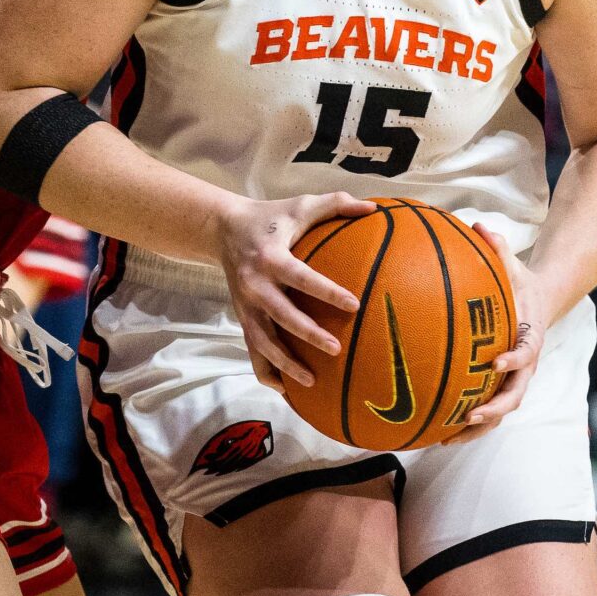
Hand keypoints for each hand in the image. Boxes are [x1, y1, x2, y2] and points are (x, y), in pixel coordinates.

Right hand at [213, 191, 372, 388]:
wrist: (223, 229)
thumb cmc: (271, 217)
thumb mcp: (300, 205)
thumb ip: (335, 204)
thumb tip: (373, 209)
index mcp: (270, 257)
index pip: (301, 277)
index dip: (326, 291)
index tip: (354, 304)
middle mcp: (255, 284)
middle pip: (281, 315)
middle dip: (307, 334)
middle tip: (336, 348)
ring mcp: (245, 305)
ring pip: (262, 341)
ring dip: (285, 363)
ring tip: (311, 381)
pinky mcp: (242, 318)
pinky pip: (252, 351)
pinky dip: (266, 372)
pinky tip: (286, 391)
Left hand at [464, 226, 550, 429]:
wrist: (539, 304)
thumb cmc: (520, 284)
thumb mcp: (513, 265)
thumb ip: (498, 248)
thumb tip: (480, 225)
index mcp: (529, 337)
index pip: (525, 352)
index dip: (512, 361)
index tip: (495, 363)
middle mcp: (524, 365)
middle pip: (514, 394)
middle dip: (493, 408)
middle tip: (470, 415)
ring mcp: (514, 380)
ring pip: (500, 411)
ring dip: (477, 428)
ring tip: (447, 438)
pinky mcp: (501, 387)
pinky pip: (486, 411)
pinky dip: (467, 426)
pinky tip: (438, 434)